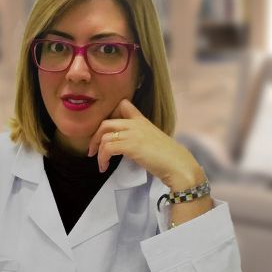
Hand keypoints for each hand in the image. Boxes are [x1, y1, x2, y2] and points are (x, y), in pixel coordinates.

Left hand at [86, 99, 203, 191]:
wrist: (178, 165)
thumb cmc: (168, 158)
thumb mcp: (153, 141)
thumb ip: (139, 138)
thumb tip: (126, 146)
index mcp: (142, 120)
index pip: (123, 105)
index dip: (111, 115)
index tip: (106, 131)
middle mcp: (136, 124)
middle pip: (106, 123)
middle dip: (95, 137)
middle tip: (93, 150)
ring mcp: (133, 133)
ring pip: (104, 136)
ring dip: (98, 151)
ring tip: (100, 163)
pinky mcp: (131, 145)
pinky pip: (107, 148)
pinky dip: (102, 158)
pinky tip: (104, 167)